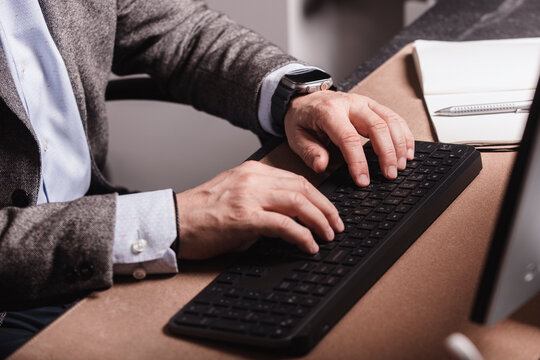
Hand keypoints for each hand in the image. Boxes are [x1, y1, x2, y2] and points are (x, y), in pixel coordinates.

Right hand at [175, 161, 343, 259]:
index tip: (329, 211)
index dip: (318, 197)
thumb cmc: (200, 213)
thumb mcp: (235, 195)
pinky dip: (301, 235)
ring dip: (319, 220)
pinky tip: (309, 245)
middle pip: (302, 188)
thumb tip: (289, 217)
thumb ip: (261, 199)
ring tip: (328, 236)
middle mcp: (253, 179)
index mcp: (252, 171)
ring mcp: (248, 196)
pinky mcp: (244, 217)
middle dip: (326, 208)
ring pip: (298, 202)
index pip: (296, 179)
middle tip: (336, 225)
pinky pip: (283, 224)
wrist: (172, 221)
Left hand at [284, 91, 414, 185]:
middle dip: (387, 153)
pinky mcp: (372, 105)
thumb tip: (321, 165)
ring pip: (390, 120)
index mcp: (329, 111)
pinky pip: (394, 117)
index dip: (358, 161)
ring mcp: (364, 103)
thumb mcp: (296, 137)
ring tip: (400, 166)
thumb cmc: (302, 118)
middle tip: (390, 175)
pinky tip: (407, 151)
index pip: (348, 138)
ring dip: (399, 144)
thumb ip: (309, 152)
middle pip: (377, 126)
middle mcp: (350, 104)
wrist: (304, 98)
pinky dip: (404, 134)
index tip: (363, 180)